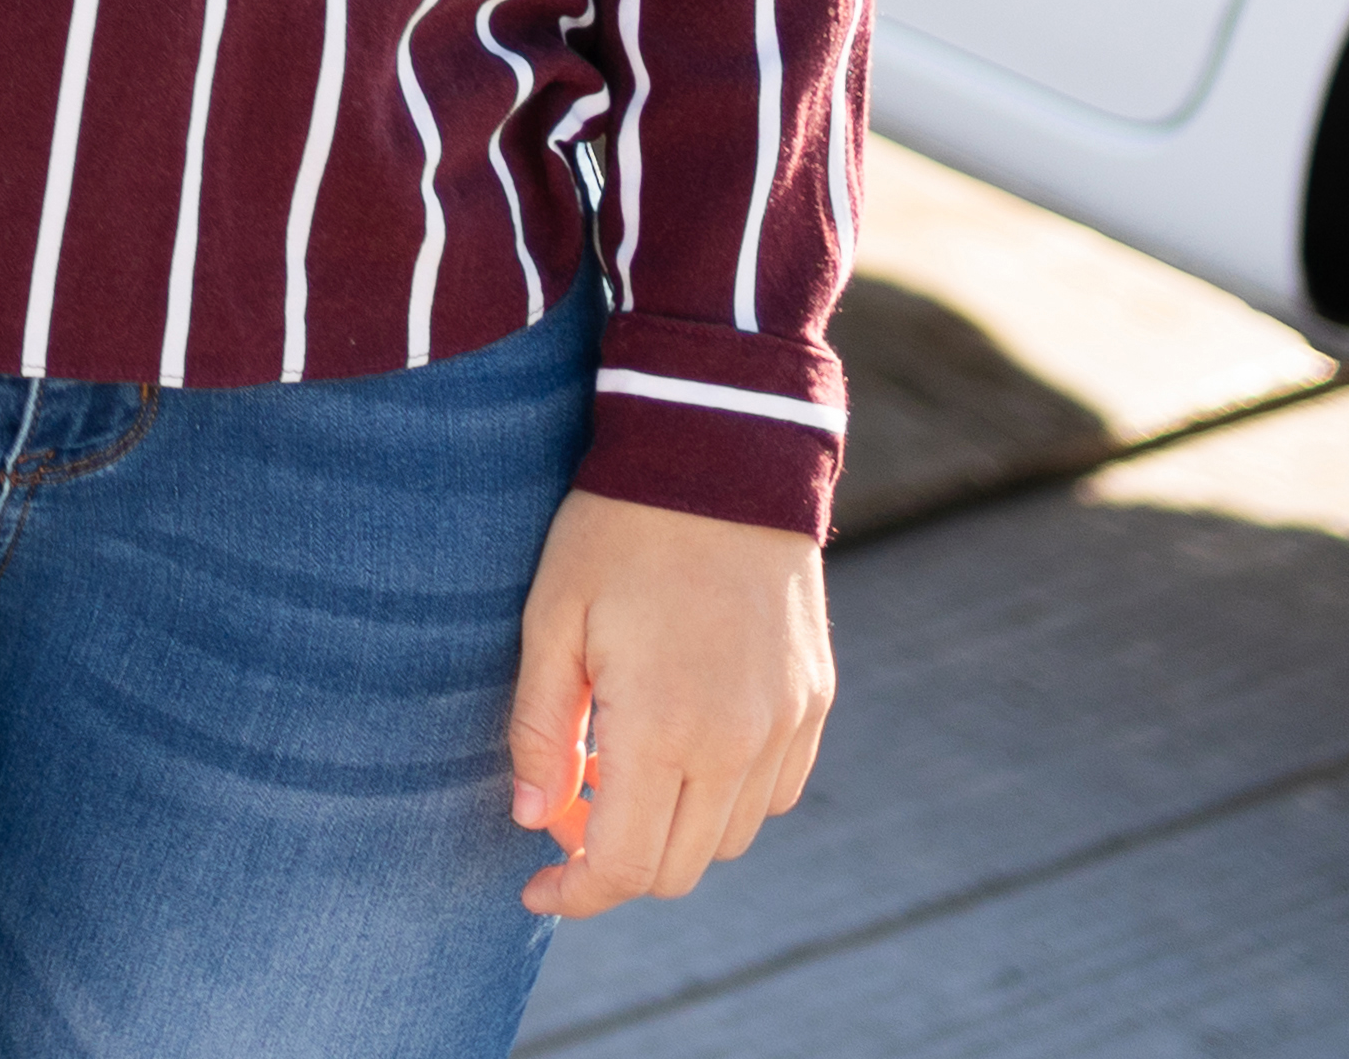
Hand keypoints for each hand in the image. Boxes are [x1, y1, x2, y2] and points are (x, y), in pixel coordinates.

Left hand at [506, 487, 832, 914]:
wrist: (721, 455)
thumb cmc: (617, 532)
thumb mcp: (551, 620)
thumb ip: (540, 730)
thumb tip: (535, 820)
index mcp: (665, 729)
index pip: (626, 866)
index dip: (577, 893)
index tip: (537, 888)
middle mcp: (739, 743)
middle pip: (680, 868)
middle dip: (617, 865)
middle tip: (569, 816)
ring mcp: (786, 725)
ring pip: (730, 838)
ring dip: (673, 832)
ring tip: (620, 770)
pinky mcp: (813, 703)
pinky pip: (773, 793)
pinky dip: (725, 799)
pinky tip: (681, 747)